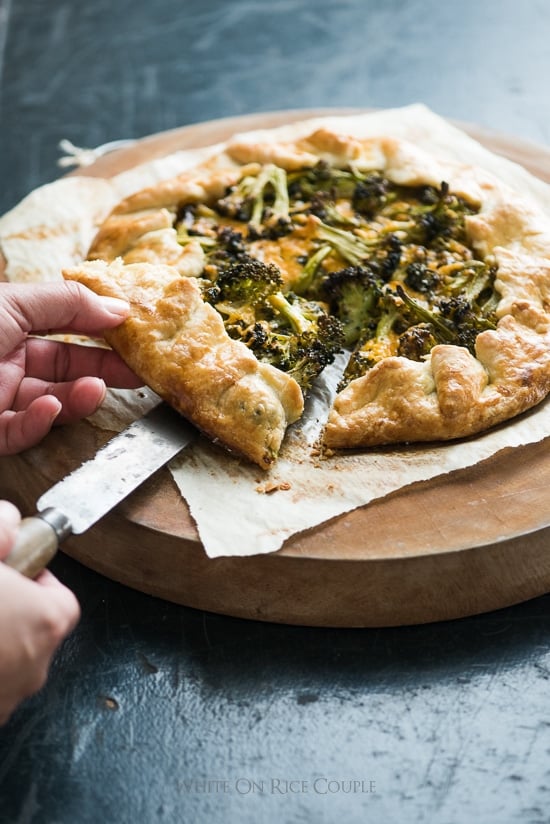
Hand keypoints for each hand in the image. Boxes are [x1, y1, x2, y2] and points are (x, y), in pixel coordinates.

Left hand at [0, 280, 141, 454]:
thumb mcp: (12, 302)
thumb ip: (67, 303)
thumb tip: (119, 307)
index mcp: (9, 327)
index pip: (63, 331)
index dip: (99, 334)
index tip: (134, 338)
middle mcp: (5, 363)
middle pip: (64, 372)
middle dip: (101, 372)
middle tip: (138, 374)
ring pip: (50, 405)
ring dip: (76, 399)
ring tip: (95, 390)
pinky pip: (21, 433)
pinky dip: (39, 424)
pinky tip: (49, 409)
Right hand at [0, 500, 79, 724]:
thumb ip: (0, 529)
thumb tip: (9, 523)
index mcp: (45, 621)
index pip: (60, 599)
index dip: (37, 583)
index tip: (13, 574)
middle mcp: (35, 665)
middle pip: (35, 632)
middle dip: (10, 614)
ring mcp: (7, 699)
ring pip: (8, 663)